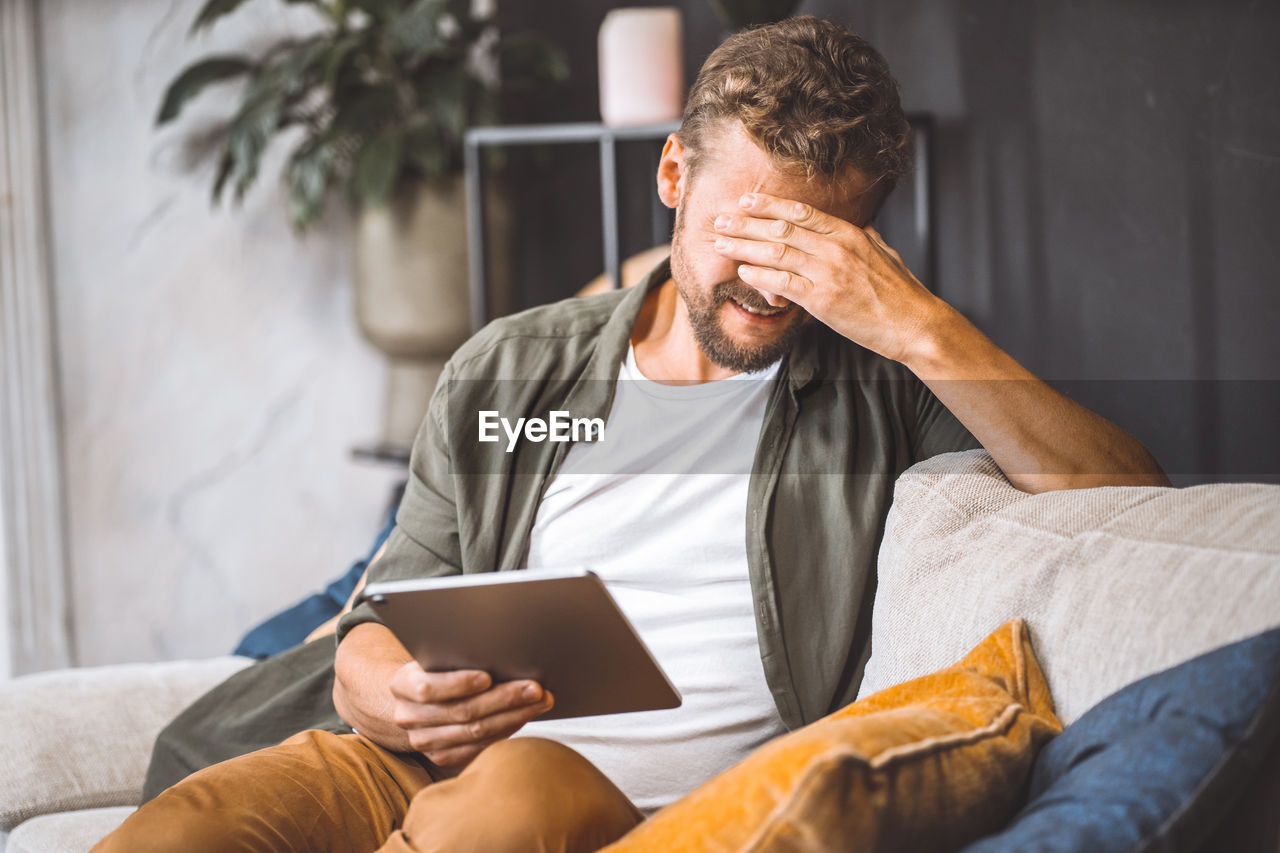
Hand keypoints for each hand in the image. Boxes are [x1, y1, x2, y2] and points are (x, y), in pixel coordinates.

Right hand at [388, 664, 554, 766]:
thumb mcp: (435, 656)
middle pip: (461, 712)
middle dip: (503, 699)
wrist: (415, 699)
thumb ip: (455, 656)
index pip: (428, 688)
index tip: (488, 676)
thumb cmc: (434, 669)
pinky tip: (525, 716)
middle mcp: (408, 717)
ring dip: (514, 716)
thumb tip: (501, 651)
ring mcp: (424, 741)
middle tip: (535, 688)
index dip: (459, 683)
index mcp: (401, 686)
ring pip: (475, 732)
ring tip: (540, 701)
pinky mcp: (442, 757)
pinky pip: (480, 747)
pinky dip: (506, 730)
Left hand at [711, 192, 943, 364]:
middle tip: (720, 220)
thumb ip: (866, 239)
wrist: (914, 324)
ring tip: (720, 243)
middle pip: (781, 229)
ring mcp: (828, 273)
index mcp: (849, 234)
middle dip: (746, 223)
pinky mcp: (823, 300)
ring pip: (776, 253)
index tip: (746, 201)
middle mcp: (836, 248)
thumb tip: (860, 228)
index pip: (801, 212)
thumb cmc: (900, 293)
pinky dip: (760, 276)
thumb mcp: (885, 254)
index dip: (769, 204)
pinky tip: (742, 272)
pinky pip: (783, 283)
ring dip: (744, 247)